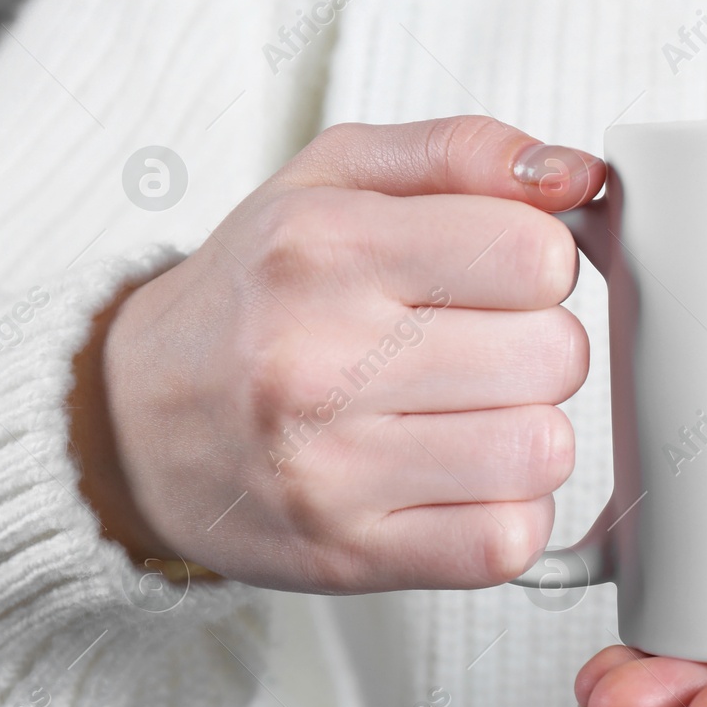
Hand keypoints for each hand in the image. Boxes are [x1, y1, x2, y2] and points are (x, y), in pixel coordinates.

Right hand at [72, 116, 604, 591]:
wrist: (129, 422)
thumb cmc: (251, 295)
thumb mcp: (332, 179)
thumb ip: (461, 152)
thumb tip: (578, 174)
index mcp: (324, 248)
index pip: (535, 253)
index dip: (543, 263)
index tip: (504, 274)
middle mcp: (319, 361)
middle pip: (555, 355)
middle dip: (541, 347)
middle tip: (484, 348)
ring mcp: (333, 469)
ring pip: (542, 451)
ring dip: (531, 433)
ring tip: (472, 414)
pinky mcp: (351, 554)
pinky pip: (507, 543)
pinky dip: (510, 514)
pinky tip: (465, 481)